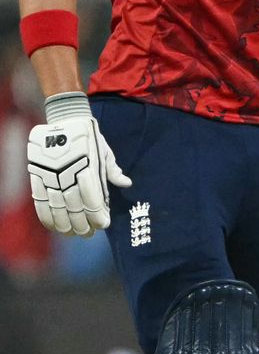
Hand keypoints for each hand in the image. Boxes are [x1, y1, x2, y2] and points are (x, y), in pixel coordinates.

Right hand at [26, 97, 129, 236]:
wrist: (63, 119)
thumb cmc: (89, 137)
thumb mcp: (104, 150)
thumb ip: (112, 170)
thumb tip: (126, 184)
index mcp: (87, 166)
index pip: (92, 198)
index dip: (97, 214)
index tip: (103, 224)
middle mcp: (68, 172)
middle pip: (74, 205)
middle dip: (82, 223)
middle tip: (89, 234)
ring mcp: (50, 174)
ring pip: (56, 206)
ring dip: (64, 223)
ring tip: (72, 234)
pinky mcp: (37, 175)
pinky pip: (39, 199)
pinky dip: (45, 215)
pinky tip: (53, 226)